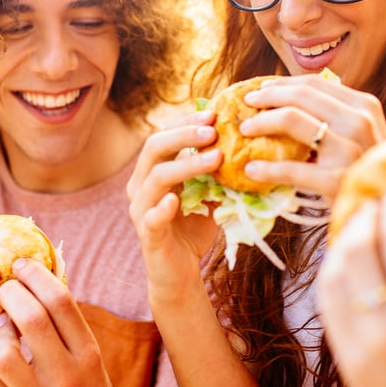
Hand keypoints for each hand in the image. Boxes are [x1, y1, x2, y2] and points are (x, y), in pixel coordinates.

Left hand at [0, 259, 123, 386]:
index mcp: (87, 352)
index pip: (61, 302)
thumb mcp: (85, 348)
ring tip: (0, 325)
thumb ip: (62, 317)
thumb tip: (29, 271)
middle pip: (32, 320)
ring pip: (3, 355)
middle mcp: (67, 377)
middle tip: (3, 287)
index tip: (20, 264)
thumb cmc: (84, 380)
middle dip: (10, 294)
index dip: (36, 275)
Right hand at [127, 110, 222, 304]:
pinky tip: (177, 200)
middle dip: (184, 135)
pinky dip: (163, 207)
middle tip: (213, 130)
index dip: (185, 122)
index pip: (163, 135)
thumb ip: (216, 173)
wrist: (180, 273)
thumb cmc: (193, 229)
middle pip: (154, 148)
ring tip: (215, 158)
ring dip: (186, 164)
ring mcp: (140, 209)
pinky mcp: (147, 234)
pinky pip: (151, 217)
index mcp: (152, 171)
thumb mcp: (209, 194)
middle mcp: (140, 185)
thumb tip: (245, 145)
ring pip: (156, 178)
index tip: (213, 113)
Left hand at [240, 74, 385, 201]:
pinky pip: (290, 169)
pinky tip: (251, 169)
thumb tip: (286, 95)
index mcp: (364, 106)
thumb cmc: (367, 168)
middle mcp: (358, 122)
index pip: (315, 84)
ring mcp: (349, 150)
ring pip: (291, 120)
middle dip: (266, 97)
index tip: (260, 88)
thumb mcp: (362, 133)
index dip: (282, 83)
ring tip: (245, 131)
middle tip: (246, 104)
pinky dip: (266, 168)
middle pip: (300, 96)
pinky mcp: (336, 180)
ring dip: (260, 122)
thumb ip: (335, 114)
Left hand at [318, 187, 385, 386]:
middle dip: (365, 215)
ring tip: (360, 223)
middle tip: (376, 197)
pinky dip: (333, 272)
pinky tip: (348, 258)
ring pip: (333, 275)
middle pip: (359, 251)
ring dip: (344, 240)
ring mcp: (359, 349)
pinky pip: (327, 303)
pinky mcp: (344, 362)